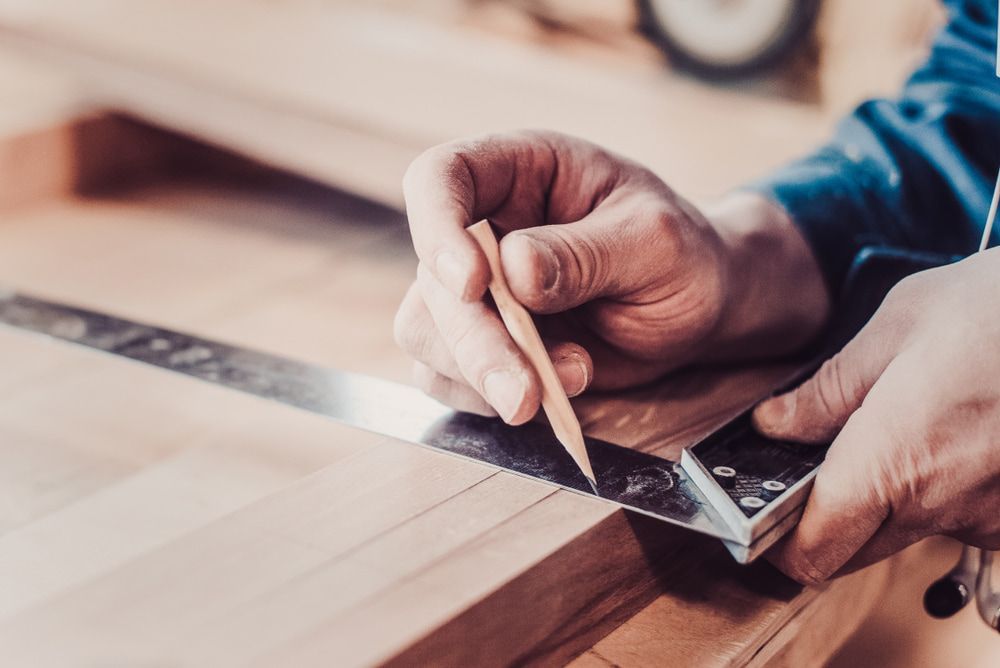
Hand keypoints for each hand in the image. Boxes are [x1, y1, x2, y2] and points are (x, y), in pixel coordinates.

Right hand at [396, 130, 827, 422]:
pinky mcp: (483, 343)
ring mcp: (479, 290)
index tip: (474, 283)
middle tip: (523, 389)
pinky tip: (545, 398)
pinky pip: (445, 376)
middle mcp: (486, 227)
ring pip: (426, 332)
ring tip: (552, 393)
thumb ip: (588, 253)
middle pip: (432, 277)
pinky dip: (482, 398)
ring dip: (477, 376)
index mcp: (521, 171)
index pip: (441, 178)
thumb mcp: (656, 242)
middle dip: (473, 340)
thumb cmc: (684, 255)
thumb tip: (514, 271)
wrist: (700, 308)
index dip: (436, 227)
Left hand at [753, 250, 999, 584]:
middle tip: (816, 460)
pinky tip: (945, 437)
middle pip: (851, 550)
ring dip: (882, 501)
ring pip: (904, 534)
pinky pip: (956, 519)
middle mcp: (941, 504)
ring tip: (893, 430)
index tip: (760, 510)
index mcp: (893, 460)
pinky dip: (935, 492)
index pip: (812, 549)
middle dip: (821, 519)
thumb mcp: (898, 326)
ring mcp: (988, 517)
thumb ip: (827, 388)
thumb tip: (774, 424)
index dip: (775, 540)